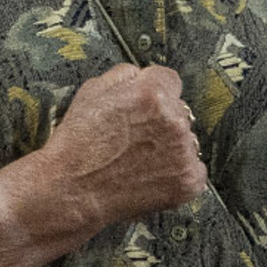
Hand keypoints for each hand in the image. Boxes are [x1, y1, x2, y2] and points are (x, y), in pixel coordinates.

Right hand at [20, 64, 204, 240]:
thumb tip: (143, 75)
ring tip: (140, 161)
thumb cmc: (77, 143)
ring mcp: (184, 152)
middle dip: (162, 121)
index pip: (170, 80)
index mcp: (153, 93)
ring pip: (187, 140)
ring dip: (171, 146)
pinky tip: (152, 177)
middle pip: (179, 111)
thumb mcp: (92, 91)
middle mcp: (174, 119)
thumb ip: (126, 75)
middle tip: (135, 139)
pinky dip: (178, 173)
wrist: (72, 191)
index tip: (142, 110)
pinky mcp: (188, 181)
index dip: (153, 94)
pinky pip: (195, 169)